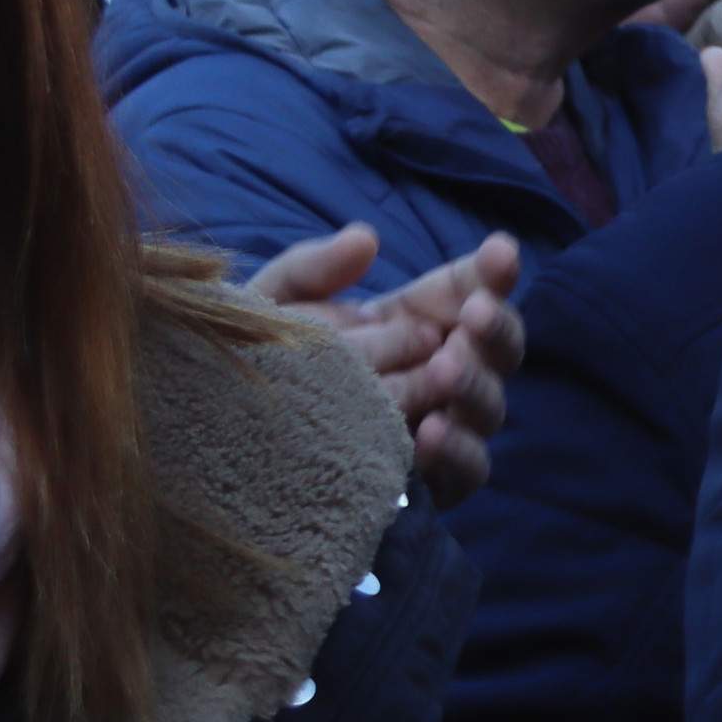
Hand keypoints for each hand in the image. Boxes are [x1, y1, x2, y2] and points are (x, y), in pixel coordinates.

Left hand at [248, 227, 525, 503]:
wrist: (223, 451)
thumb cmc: (257, 370)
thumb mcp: (271, 309)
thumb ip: (311, 269)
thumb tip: (366, 240)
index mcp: (413, 322)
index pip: (473, 290)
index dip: (494, 270)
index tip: (499, 251)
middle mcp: (440, 371)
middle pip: (499, 347)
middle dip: (496, 327)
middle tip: (474, 314)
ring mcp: (442, 426)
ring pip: (490, 406)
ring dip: (475, 384)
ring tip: (444, 369)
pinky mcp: (431, 482)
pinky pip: (467, 470)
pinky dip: (459, 452)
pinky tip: (430, 433)